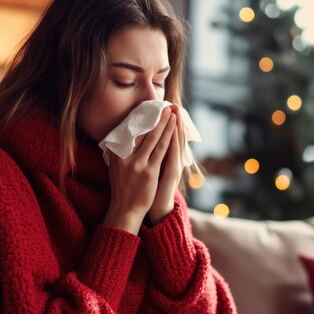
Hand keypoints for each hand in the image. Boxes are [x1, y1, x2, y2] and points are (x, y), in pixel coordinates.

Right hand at [103, 107, 176, 233]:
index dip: (142, 118)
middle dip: (156, 117)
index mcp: (117, 154)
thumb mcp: (115, 167)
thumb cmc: (122, 187)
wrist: (126, 208)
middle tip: (165, 105)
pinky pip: (162, 151)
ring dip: (165, 124)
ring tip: (172, 112)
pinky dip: (168, 138)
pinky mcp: (150, 171)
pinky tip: (174, 129)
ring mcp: (138, 164)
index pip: (132, 131)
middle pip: (144, 132)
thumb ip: (118, 152)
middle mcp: (126, 157)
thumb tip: (120, 137)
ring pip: (154, 139)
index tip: (150, 108)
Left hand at [147, 105, 184, 224]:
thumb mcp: (149, 169)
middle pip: (175, 136)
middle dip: (174, 121)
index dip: (169, 123)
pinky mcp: (172, 173)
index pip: (170, 136)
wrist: (154, 209)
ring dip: (176, 128)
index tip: (167, 108)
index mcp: (167, 158)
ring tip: (175, 113)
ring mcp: (174, 166)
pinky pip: (174, 154)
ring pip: (177, 143)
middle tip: (173, 105)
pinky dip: (173, 143)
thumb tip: (136, 140)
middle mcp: (173, 161)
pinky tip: (172, 133)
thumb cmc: (147, 190)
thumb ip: (147, 155)